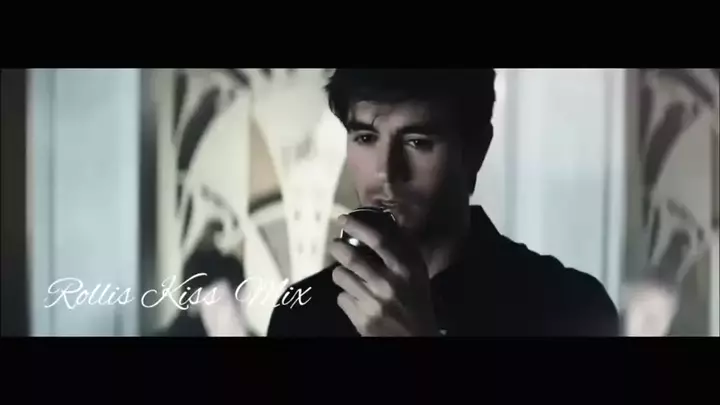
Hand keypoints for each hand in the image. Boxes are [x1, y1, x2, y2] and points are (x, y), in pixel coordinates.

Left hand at [328, 215, 439, 335]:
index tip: (342, 219)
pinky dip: (345, 295)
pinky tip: (356, 297)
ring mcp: (373, 302)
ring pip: (341, 277)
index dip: (358, 226)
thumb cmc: (416, 301)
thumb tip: (383, 223)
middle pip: (352, 258)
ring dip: (340, 273)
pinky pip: (341, 298)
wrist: (414, 338)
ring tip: (346, 274)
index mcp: (405, 269)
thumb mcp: (416, 274)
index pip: (378, 241)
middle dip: (338, 248)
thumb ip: (403, 250)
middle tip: (335, 245)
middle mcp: (388, 283)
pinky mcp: (361, 319)